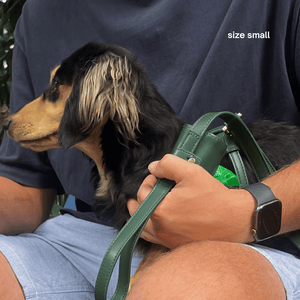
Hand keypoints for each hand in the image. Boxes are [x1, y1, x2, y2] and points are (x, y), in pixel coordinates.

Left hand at [127, 154, 255, 248]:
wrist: (234, 219)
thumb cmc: (214, 198)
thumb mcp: (191, 172)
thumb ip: (168, 164)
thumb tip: (153, 167)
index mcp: (160, 212)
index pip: (141, 192)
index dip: (150, 180)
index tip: (160, 176)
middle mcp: (160, 229)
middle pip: (137, 210)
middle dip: (145, 194)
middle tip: (158, 187)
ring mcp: (166, 239)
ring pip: (142, 226)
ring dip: (143, 211)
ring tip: (154, 200)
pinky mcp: (174, 245)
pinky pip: (153, 236)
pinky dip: (152, 225)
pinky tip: (161, 215)